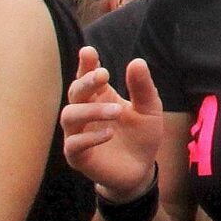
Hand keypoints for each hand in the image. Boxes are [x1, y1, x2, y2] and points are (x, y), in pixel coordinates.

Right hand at [61, 49, 174, 201]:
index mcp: (101, 97)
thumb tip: (136, 61)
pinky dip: (90, 137)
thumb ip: (143, 88)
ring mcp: (78, 134)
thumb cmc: (142, 135)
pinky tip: (109, 134)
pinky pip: (74, 144)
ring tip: (117, 111)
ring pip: (69, 115)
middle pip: (75, 91)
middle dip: (86, 81)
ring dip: (91, 110)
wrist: (141, 169)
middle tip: (104, 75)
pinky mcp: (77, 156)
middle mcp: (85, 112)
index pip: (87, 76)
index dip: (86, 63)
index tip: (88, 51)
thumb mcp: (150, 109)